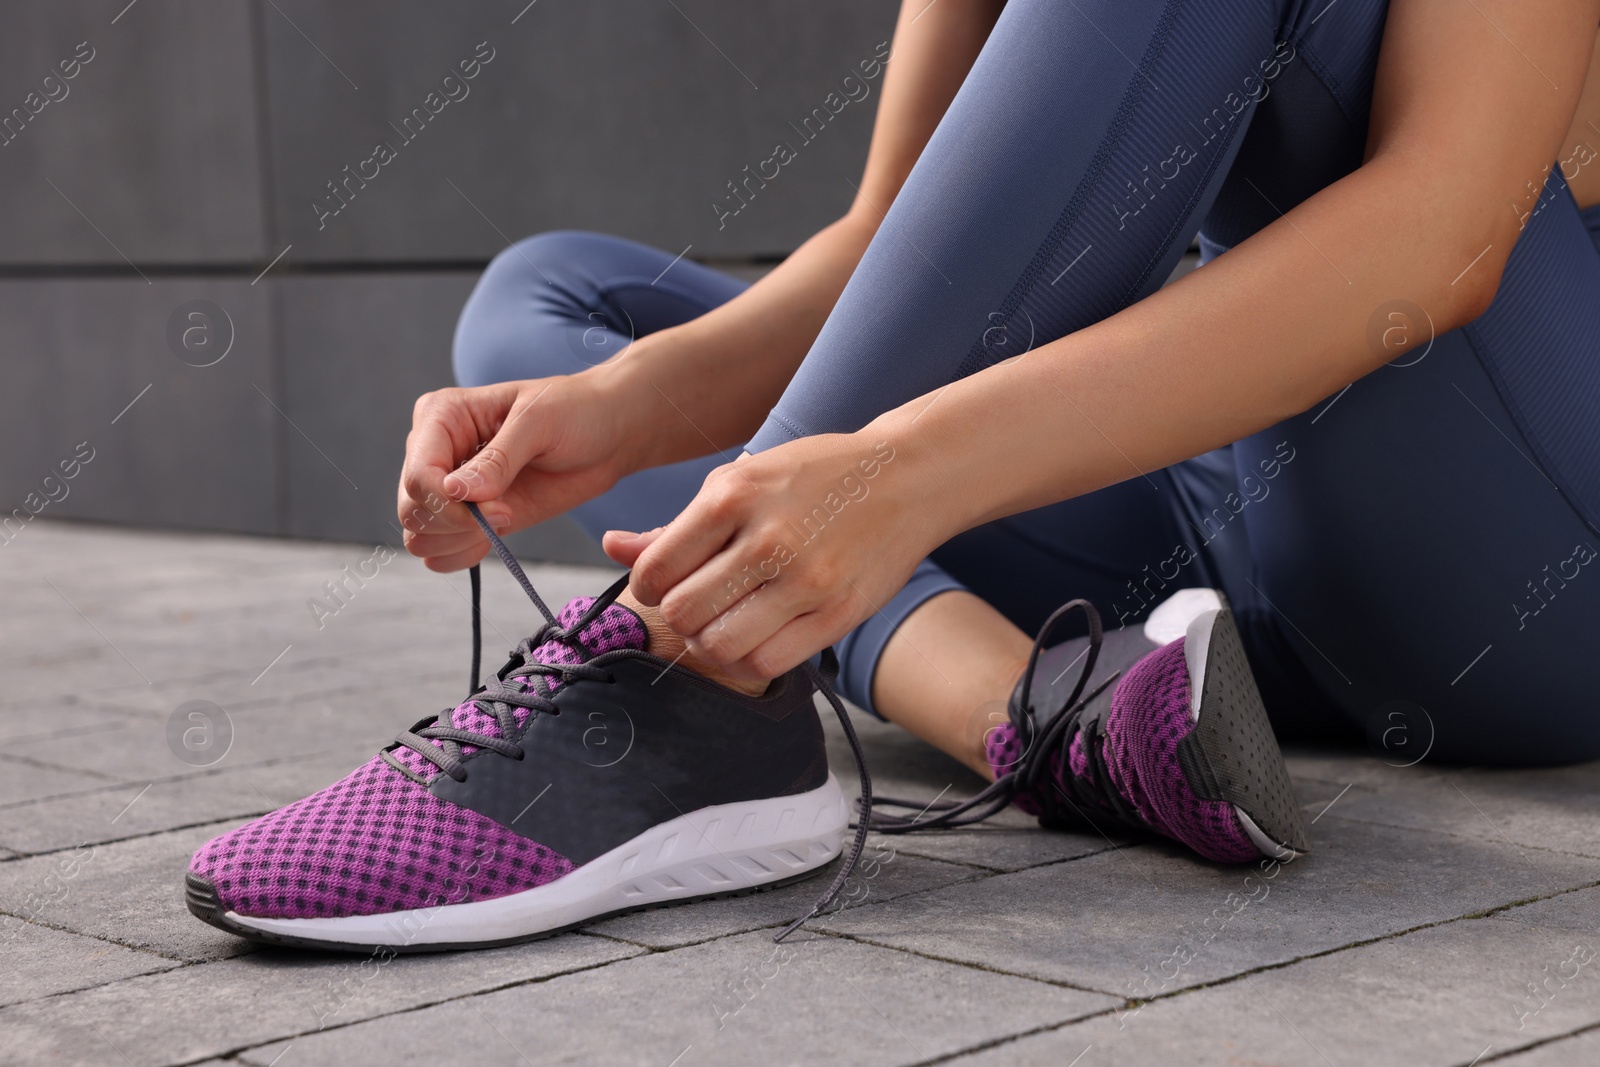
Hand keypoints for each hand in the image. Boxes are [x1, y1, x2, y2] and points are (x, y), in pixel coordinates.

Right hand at [398, 374, 633, 570]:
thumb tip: (456, 492)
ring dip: (459, 540)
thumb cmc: (574, 411)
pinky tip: (494, 537)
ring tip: (504, 518)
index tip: (495, 506)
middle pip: (411, 509)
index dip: (447, 502)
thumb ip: (498, 458)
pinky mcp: (470, 517)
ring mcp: (449, 488)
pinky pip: (440, 552)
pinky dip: (462, 555)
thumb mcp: (539, 422)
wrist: (606, 435)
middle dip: (456, 523)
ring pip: (419, 535)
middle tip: (505, 511)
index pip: (417, 474)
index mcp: (441, 416)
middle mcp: (436, 453)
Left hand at [607, 432, 937, 681]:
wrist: (908, 476)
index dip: (649, 587)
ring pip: (720, 646)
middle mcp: (768, 537)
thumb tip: (612, 547)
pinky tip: (756, 636)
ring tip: (725, 624)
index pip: (657, 570)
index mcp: (733, 494)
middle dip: (679, 617)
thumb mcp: (742, 481)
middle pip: (683, 613)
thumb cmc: (815, 478)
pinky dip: (749, 660)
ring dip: (711, 644)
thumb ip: (676, 525)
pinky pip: (768, 664)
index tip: (665, 584)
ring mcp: (807, 579)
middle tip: (698, 606)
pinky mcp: (839, 612)